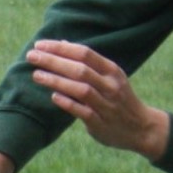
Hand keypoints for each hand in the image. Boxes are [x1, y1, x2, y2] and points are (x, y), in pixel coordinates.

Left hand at [28, 40, 170, 161]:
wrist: (140, 128)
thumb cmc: (118, 99)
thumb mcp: (109, 76)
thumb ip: (87, 62)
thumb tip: (61, 43)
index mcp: (111, 70)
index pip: (84, 53)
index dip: (61, 48)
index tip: (40, 45)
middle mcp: (110, 85)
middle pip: (80, 69)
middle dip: (54, 61)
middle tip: (31, 56)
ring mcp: (106, 104)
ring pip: (80, 89)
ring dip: (57, 81)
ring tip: (36, 75)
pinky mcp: (100, 123)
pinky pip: (82, 111)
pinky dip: (67, 103)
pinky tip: (53, 96)